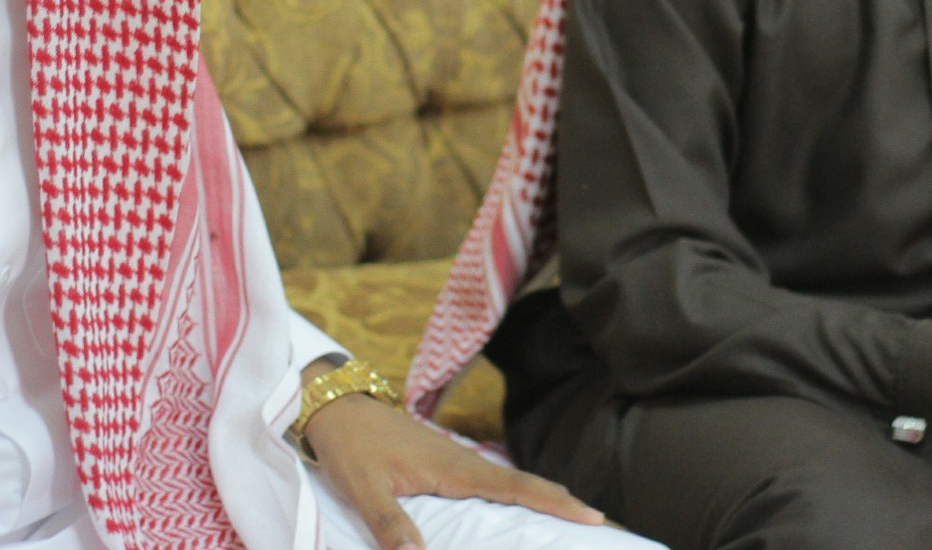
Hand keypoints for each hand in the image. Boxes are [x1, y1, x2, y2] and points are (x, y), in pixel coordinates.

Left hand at [302, 374, 604, 549]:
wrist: (334, 407)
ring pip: (506, 480)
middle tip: (596, 521)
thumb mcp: (364, 488)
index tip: (592, 514)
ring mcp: (453, 459)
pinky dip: (512, 492)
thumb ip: (389, 524)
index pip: (513, 486)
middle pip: (521, 483)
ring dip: (538, 496)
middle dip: (558, 500)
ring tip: (569, 517)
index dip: (553, 501)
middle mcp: (460, 461)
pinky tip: (514, 507)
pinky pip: (488, 480)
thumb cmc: (350, 446)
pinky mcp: (441, 461)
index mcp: (451, 467)